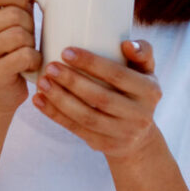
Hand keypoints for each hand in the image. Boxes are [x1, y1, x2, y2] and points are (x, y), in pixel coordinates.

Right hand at [0, 0, 41, 117]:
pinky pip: (24, 55)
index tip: (26, 8)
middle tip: (28, 37)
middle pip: (13, 14)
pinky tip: (31, 65)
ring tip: (28, 50)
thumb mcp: (11, 18)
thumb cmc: (7, 50)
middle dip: (30, 24)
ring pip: (20, 34)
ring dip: (32, 43)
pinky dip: (35, 60)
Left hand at [32, 40, 161, 159]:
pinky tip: (39, 101)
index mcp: (150, 91)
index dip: (92, 64)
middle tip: (50, 67)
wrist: (139, 137)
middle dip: (72, 81)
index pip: (118, 75)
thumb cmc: (136, 91)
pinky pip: (76, 130)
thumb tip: (127, 44)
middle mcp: (140, 115)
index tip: (66, 51)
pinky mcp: (104, 146)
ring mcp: (122, 134)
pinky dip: (55, 115)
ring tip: (42, 82)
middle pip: (100, 97)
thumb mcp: (147, 72)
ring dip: (60, 99)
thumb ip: (143, 52)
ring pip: (86, 117)